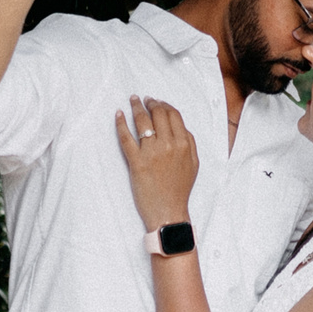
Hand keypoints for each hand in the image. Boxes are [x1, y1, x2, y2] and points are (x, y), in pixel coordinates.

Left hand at [115, 96, 197, 231]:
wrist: (168, 212)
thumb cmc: (180, 189)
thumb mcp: (194, 164)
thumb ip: (190, 143)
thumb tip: (181, 126)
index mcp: (184, 143)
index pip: (173, 115)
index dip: (164, 104)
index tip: (156, 101)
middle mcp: (168, 144)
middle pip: (157, 114)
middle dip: (150, 103)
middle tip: (143, 99)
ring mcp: (151, 153)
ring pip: (142, 122)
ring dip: (135, 107)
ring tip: (131, 101)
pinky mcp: (136, 162)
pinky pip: (126, 138)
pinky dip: (121, 123)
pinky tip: (118, 114)